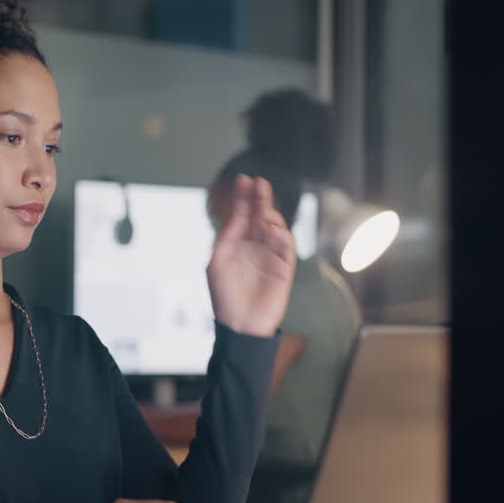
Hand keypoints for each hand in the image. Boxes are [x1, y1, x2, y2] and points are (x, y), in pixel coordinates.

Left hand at [207, 175, 297, 337]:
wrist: (240, 324)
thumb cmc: (224, 296)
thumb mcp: (217, 262)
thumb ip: (226, 238)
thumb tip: (235, 216)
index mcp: (235, 244)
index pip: (241, 215)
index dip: (243, 197)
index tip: (243, 179)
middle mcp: (254, 246)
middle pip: (260, 216)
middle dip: (260, 199)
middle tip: (259, 182)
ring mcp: (270, 255)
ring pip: (275, 227)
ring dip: (270, 215)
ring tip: (263, 211)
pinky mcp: (284, 267)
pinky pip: (286, 245)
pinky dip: (281, 234)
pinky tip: (272, 228)